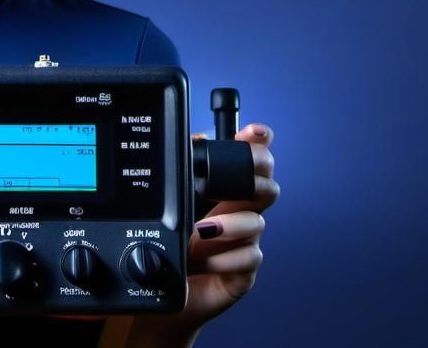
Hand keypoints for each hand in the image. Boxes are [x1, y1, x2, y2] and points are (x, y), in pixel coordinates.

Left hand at [104, 123, 277, 346]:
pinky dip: (226, 258)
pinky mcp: (243, 272)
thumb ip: (187, 170)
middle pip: (266, 189)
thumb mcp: (173, 204)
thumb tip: (196, 140)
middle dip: (255, 182)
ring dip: (229, 226)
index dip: (257, 145)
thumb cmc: (171, 246)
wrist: (161, 293)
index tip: (254, 133)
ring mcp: (243, 244)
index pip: (250, 162)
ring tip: (202, 231)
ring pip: (256, 223)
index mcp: (225, 193)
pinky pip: (250, 259)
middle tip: (237, 185)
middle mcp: (238, 215)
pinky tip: (204, 260)